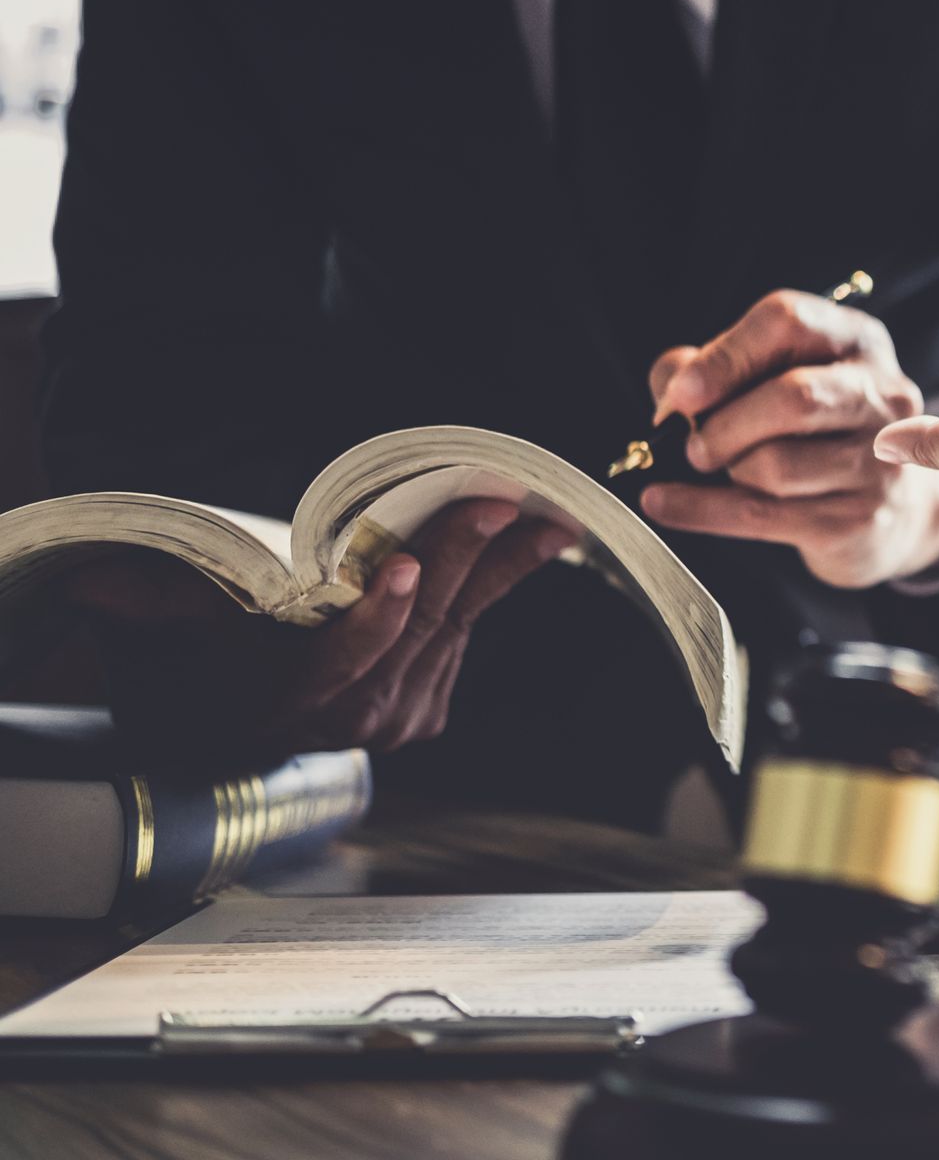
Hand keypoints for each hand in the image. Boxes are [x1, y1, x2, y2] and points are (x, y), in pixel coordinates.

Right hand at [66, 499, 574, 756]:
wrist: (244, 730)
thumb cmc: (209, 665)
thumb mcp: (182, 633)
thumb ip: (154, 603)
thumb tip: (93, 581)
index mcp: (291, 705)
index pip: (341, 660)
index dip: (373, 616)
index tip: (402, 563)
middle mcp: (353, 723)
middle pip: (416, 634)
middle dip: (463, 563)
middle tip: (501, 506)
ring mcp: (399, 724)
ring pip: (455, 631)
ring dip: (503, 571)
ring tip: (548, 521)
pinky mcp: (430, 714)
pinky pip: (465, 640)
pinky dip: (495, 588)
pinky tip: (530, 546)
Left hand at [641, 289, 938, 587]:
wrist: (893, 510)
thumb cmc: (817, 431)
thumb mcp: (773, 379)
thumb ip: (711, 368)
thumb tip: (671, 390)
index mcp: (856, 341)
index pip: (788, 323)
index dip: (726, 356)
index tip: (681, 392)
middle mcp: (881, 394)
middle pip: (793, 398)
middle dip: (723, 423)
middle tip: (691, 442)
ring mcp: (878, 461)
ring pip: (777, 465)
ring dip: (728, 467)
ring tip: (723, 467)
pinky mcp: (858, 518)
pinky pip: (761, 514)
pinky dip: (700, 509)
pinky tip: (662, 503)